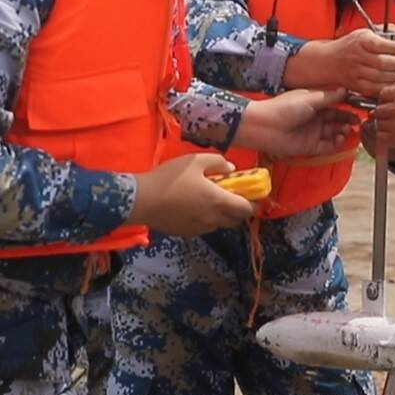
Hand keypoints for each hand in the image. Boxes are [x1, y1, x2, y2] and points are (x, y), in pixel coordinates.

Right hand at [130, 154, 253, 235]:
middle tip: (231, 196)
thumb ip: (217, 162)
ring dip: (222, 215)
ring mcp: (200, 229)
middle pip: (236, 220)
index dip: (253, 203)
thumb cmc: (169, 178)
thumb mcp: (194, 161)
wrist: (141, 200)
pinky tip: (193, 208)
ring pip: (220, 224)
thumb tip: (230, 169)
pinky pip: (204, 227)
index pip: (246, 209)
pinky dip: (206, 219)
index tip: (251, 195)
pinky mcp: (187, 233)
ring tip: (209, 200)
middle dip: (239, 210)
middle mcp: (213, 219)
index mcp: (218, 201)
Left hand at [237, 88, 359, 157]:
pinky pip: (328, 146)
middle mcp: (315, 117)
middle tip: (358, 121)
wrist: (265, 126)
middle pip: (337, 119)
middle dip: (348, 120)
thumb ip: (329, 96)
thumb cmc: (283, 107)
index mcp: (314, 102)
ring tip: (348, 130)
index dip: (347, 106)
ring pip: (334, 133)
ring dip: (343, 131)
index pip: (335, 104)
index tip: (359, 107)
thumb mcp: (310, 98)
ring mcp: (313, 132)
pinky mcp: (310, 146)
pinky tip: (340, 138)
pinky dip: (336, 143)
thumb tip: (345, 90)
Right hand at [285, 29, 394, 94]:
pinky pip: (375, 88)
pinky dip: (386, 86)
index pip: (383, 45)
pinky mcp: (356, 85)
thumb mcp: (365, 34)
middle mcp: (358, 56)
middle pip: (384, 62)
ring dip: (394, 75)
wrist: (328, 60)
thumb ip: (387, 33)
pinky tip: (390, 81)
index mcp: (361, 41)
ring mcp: (356, 72)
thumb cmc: (349, 46)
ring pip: (381, 77)